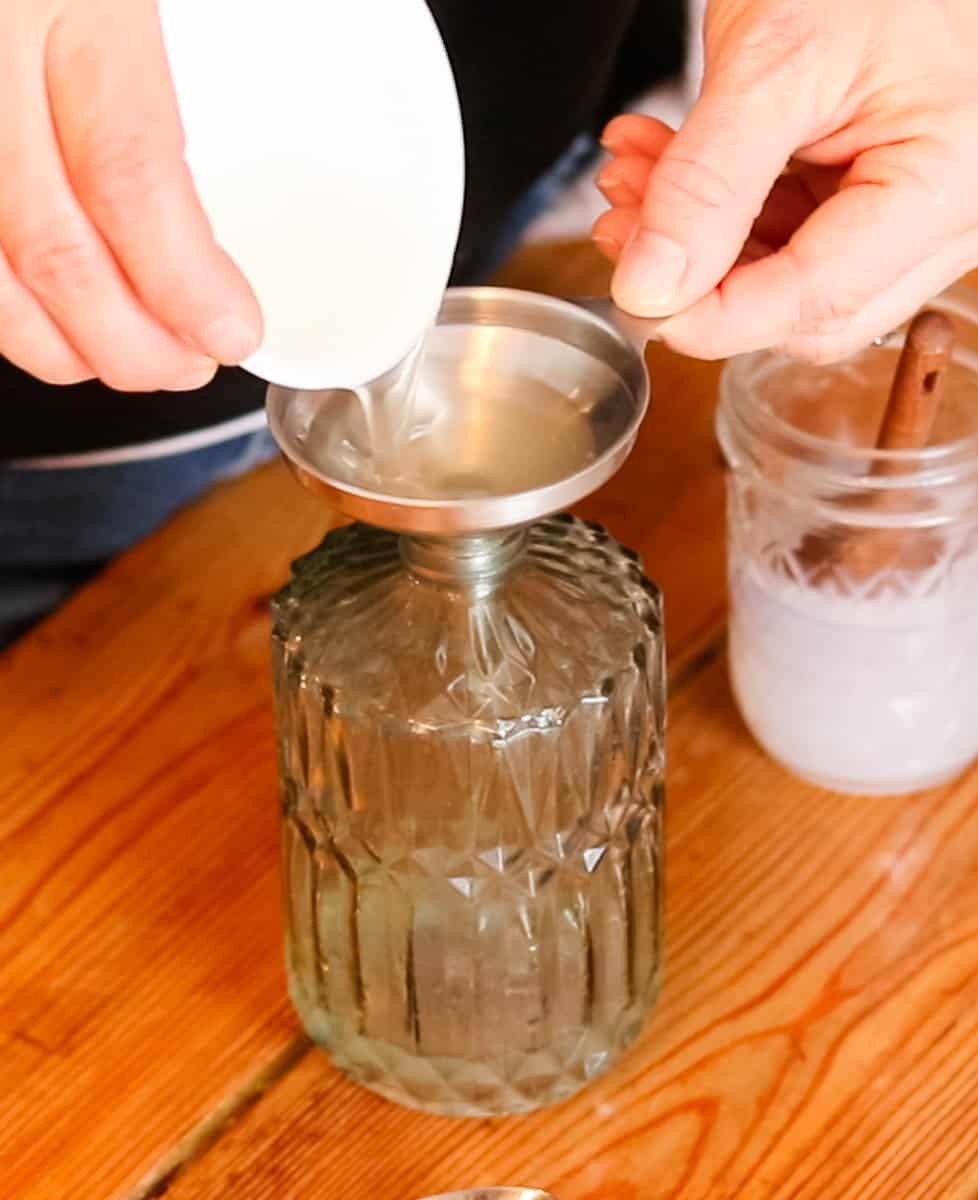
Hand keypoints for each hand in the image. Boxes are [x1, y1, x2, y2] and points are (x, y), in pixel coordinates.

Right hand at [0, 0, 260, 389]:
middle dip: (131, 341)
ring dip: (61, 344)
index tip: (234, 329)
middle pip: (51, 251)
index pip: (129, 172)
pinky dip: (0, 302)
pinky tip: (45, 317)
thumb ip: (200, 26)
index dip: (184, 279)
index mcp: (64, 1)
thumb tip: (286, 88)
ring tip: (130, 361)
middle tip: (189, 366)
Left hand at [593, 0, 977, 361]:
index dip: (715, 316)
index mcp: (947, 183)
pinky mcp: (876, 188)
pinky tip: (664, 168)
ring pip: (787, 276)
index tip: (638, 299)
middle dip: (701, 280)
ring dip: (697, 243)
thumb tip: (653, 289)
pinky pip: (791, 233)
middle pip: (805, 309)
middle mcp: (946, 212)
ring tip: (631, 179)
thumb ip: (709, 184)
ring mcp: (913, 205)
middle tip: (625, 229)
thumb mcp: (775, 60)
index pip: (817, 301)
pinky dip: (719, 212)